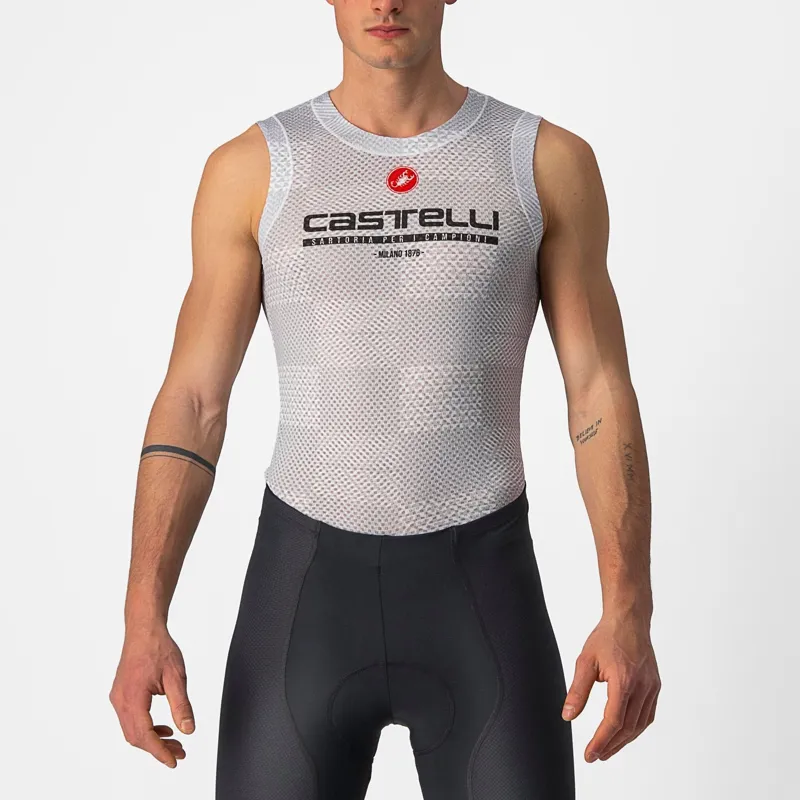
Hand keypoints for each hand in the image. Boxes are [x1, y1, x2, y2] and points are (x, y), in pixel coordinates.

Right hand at [109, 626, 194, 767]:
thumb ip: (181, 705)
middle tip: (180, 753)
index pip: (144, 734)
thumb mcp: (176, 676)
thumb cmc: (159, 648)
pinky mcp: (121, 694)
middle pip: (136, 736)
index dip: (159, 752)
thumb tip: (188, 730)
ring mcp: (118, 697)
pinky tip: (163, 728)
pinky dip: (146, 728)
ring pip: (132, 730)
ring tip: (174, 743)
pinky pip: (130, 719)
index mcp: (133, 697)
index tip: (174, 761)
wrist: (144, 629)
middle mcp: (121, 700)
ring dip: (152, 739)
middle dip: (158, 748)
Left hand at [562, 612, 659, 762]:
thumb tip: (567, 715)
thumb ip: (578, 691)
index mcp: (624, 680)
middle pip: (628, 727)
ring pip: (640, 724)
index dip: (601, 741)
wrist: (629, 619)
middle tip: (596, 756)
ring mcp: (651, 687)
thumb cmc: (606, 637)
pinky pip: (648, 715)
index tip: (590, 754)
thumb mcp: (585, 661)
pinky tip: (624, 733)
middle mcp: (642, 687)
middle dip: (611, 745)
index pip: (613, 721)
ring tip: (608, 749)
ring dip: (624, 740)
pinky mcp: (655, 685)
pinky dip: (636, 728)